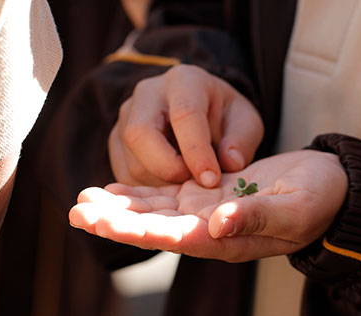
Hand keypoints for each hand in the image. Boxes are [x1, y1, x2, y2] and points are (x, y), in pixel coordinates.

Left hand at [69, 151, 347, 261]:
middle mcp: (211, 229)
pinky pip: (169, 195)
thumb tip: (218, 224)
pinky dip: (141, 192)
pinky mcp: (209, 193)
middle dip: (116, 220)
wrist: (328, 187)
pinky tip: (115, 188)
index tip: (102, 221)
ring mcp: (208, 210)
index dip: (138, 229)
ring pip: (157, 210)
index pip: (176, 237)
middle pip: (156, 226)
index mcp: (229, 238)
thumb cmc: (319, 200)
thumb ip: (258, 217)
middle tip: (77, 211)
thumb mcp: (295, 208)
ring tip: (84, 199)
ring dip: (120, 206)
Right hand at [109, 64, 263, 187]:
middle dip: (167, 168)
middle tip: (193, 185)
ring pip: (131, 160)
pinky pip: (124, 174)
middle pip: (140, 134)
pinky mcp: (116, 141)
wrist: (198, 109)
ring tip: (186, 185)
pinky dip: (148, 190)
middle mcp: (147, 94)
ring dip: (160, 183)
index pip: (184, 115)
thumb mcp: (245, 121)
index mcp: (184, 81)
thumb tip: (230, 164)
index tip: (211, 180)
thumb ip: (242, 141)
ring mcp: (125, 117)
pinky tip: (170, 186)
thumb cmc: (223, 115)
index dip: (197, 153)